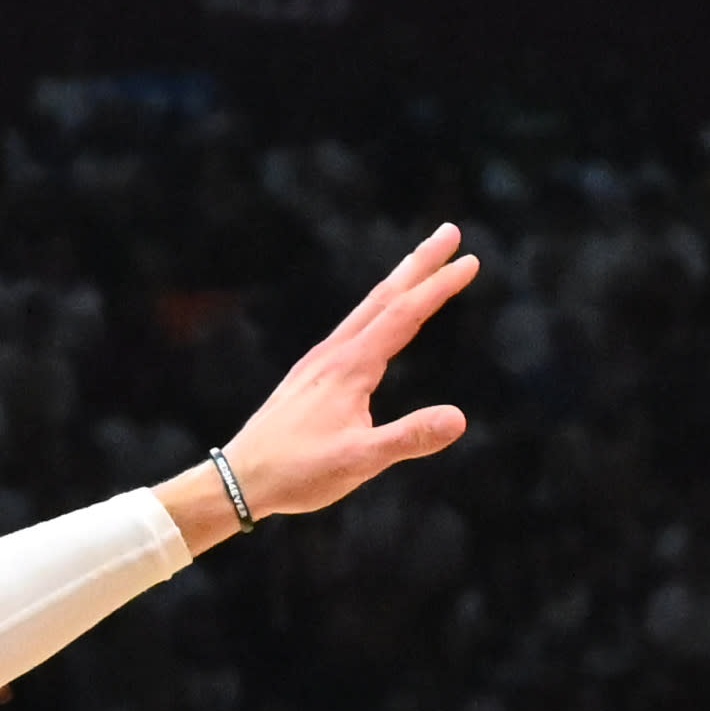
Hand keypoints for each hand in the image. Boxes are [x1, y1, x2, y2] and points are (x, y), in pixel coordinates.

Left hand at [184, 229, 481, 535]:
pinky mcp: (310, 375)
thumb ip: (407, 438)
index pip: (403, 315)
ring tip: (420, 262)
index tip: (471, 261)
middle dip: (420, 263)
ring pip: (366, 309)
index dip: (438, 287)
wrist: (238, 479)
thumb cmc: (296, 473)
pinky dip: (376, 308)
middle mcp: (334, 354)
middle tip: (450, 231)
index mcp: (350, 368)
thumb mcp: (358, 462)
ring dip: (398, 281)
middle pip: (384, 296)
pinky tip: (376, 319)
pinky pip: (352, 328)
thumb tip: (458, 419)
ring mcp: (319, 362)